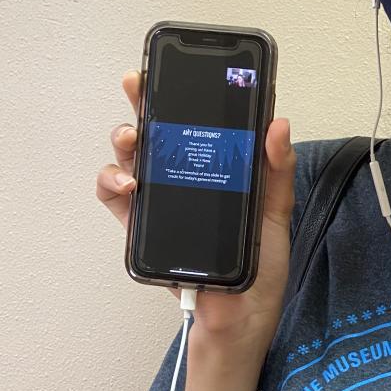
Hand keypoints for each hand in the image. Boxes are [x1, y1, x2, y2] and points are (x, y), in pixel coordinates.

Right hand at [96, 70, 296, 347]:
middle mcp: (184, 178)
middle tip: (138, 85)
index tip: (179, 67)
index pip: (198, 123)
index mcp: (218, 168)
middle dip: (143, 103)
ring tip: (134, 142)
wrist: (238, 323)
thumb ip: (277, 172)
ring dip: (124, 142)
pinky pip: (114, 198)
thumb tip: (277, 124)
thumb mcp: (276, 215)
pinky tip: (129, 185)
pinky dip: (113, 185)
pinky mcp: (141, 228)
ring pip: (129, 158)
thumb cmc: (259, 270)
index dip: (185, 94)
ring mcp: (160, 201)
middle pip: (157, 131)